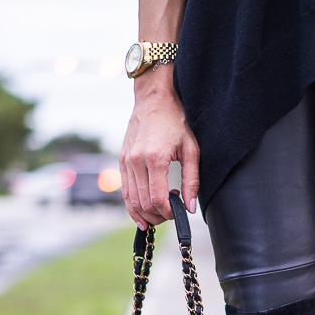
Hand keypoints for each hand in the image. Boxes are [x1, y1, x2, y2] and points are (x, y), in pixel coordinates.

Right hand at [119, 65, 199, 227]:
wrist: (154, 98)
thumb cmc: (175, 121)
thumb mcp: (191, 150)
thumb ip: (192, 181)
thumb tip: (190, 208)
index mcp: (155, 158)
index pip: (157, 199)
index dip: (168, 212)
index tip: (178, 212)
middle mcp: (136, 161)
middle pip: (144, 203)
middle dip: (158, 215)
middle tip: (171, 213)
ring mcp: (126, 160)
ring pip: (132, 200)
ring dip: (145, 214)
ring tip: (159, 214)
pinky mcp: (121, 160)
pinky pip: (125, 191)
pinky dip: (133, 206)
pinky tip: (142, 215)